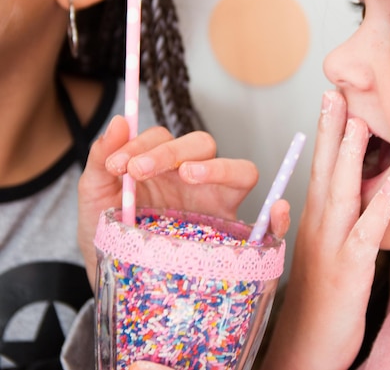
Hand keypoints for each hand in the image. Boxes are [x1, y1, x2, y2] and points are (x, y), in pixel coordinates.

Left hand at [78, 115, 290, 287]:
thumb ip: (101, 160)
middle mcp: (194, 179)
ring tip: (190, 175)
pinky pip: (266, 225)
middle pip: (203, 145)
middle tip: (140, 171)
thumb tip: (117, 121)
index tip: (117, 165)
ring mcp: (217, 205)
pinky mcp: (233, 237)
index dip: (142, 143)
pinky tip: (277, 212)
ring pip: (241, 171)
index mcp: (164, 166)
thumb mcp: (96, 198)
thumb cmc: (108, 235)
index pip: (165, 138)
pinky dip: (278, 217)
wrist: (116, 282)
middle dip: (172, 151)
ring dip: (219, 168)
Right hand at [260, 91, 389, 369]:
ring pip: (341, 196)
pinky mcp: (349, 272)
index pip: (317, 169)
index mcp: (311, 222)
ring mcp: (332, 248)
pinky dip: (379, 209)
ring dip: (351, 159)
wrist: (304, 347)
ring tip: (361, 123)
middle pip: (324, 172)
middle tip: (336, 93)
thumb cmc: (316, 298)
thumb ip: (319, 221)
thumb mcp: (316, 253)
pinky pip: (366, 236)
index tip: (331, 99)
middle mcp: (317, 228)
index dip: (325, 134)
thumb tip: (306, 192)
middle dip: (331, 131)